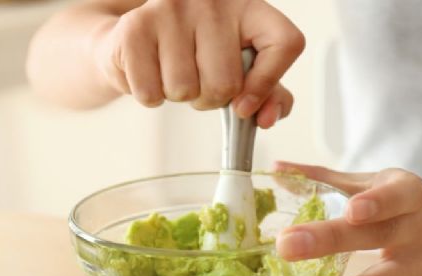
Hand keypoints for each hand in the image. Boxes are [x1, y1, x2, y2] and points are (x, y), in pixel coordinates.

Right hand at [92, 0, 303, 127]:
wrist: (137, 35)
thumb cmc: (197, 53)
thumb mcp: (241, 68)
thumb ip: (268, 95)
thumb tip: (266, 118)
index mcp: (249, 7)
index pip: (284, 43)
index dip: (268, 83)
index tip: (245, 107)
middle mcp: (213, 1)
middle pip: (225, 83)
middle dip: (210, 98)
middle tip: (199, 79)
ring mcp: (173, 10)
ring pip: (185, 90)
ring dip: (179, 96)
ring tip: (174, 72)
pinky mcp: (136, 26)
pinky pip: (151, 93)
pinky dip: (150, 96)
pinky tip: (151, 73)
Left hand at [273, 161, 421, 275]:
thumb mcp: (387, 182)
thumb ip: (330, 178)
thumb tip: (277, 167)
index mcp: (407, 194)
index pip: (395, 194)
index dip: (375, 201)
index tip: (350, 208)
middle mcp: (418, 229)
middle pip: (372, 237)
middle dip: (328, 240)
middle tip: (284, 246)